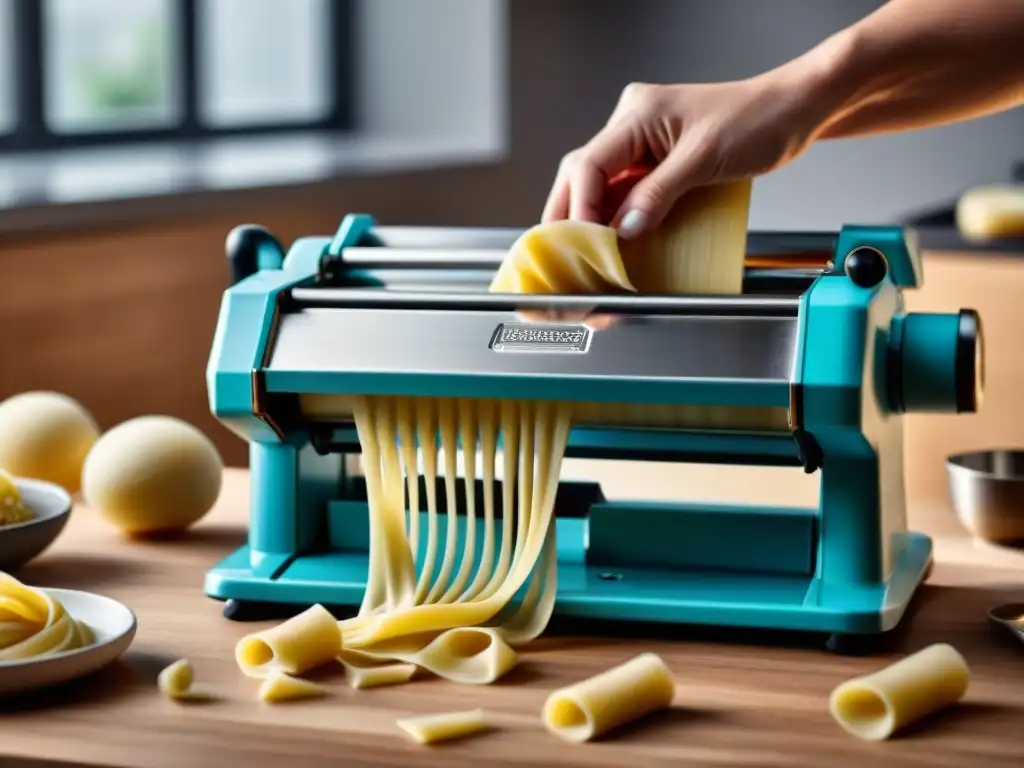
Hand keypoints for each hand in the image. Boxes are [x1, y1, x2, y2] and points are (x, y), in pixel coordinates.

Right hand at [542, 70, 829, 238]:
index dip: (580, 207)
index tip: (584, 242)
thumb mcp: (704, 160)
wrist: (793, 109)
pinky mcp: (656, 159)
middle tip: (567, 256)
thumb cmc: (759, 118)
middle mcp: (632, 124)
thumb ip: (658, 195)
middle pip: (583, 174)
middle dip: (572, 216)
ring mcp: (642, 142)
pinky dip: (617, 216)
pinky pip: (626, 190)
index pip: (588, 164)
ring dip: (593, 220)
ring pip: (601, 185)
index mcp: (637, 114)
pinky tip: (615, 239)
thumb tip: (622, 229)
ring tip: (588, 255)